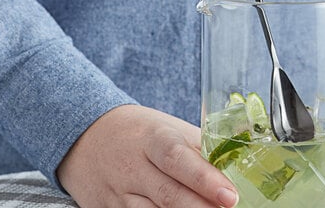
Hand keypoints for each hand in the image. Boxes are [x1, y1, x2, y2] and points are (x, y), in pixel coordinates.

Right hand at [57, 105, 238, 207]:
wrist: (89, 135)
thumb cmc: (141, 131)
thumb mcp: (169, 128)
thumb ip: (198, 147)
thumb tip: (236, 164)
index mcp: (153, 137)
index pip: (179, 157)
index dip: (205, 179)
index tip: (230, 195)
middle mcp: (133, 166)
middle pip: (168, 194)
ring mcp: (118, 193)